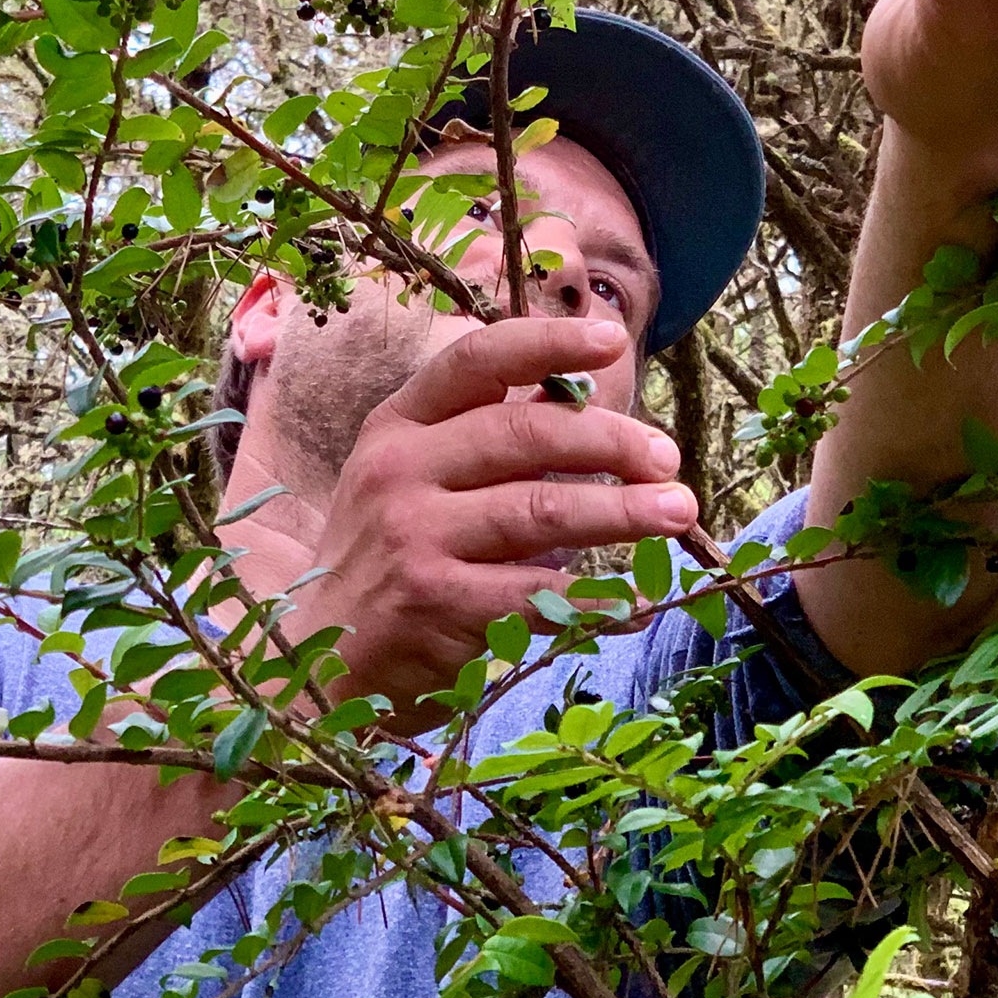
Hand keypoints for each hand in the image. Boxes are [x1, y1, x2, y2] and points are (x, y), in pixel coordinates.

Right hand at [287, 316, 697, 732]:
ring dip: (623, 512)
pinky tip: (637, 601)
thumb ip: (486, 437)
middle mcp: (399, 470)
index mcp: (399, 424)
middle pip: (525, 434)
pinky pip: (538, 594)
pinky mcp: (435, 605)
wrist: (318, 656)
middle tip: (666, 459)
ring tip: (678, 511)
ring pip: (542, 511)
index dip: (548, 343)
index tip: (613, 341)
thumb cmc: (385, 556)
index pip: (477, 361)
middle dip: (611, 441)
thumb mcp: (413, 477)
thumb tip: (586, 395)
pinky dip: (597, 600)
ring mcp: (413, 538)